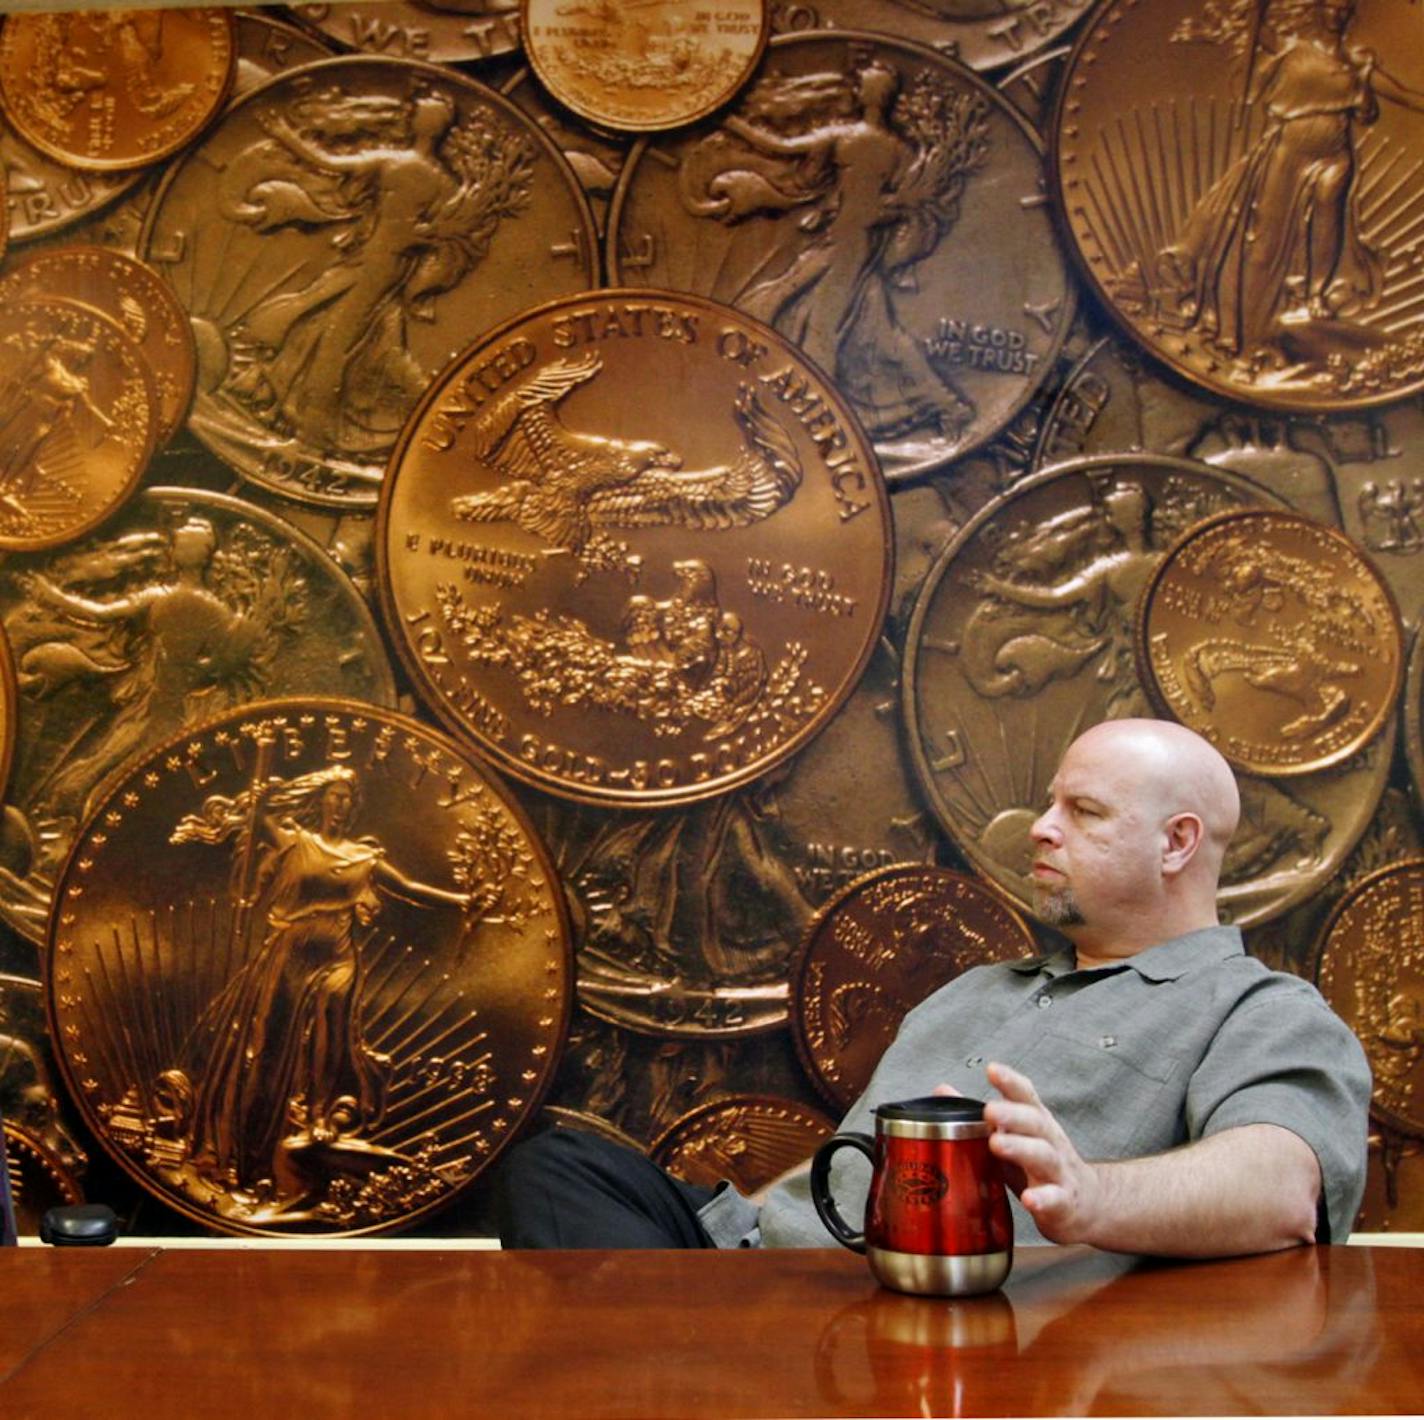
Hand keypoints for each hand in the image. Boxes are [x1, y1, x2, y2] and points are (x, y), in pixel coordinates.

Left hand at [982, 1061, 1100, 1244]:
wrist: (1087, 1202)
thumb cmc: (1040, 1165)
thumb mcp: (1013, 1136)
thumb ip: (980, 1116)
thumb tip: (942, 1090)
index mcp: (1036, 1122)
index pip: (1026, 1096)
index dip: (1010, 1082)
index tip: (992, 1070)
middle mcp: (1050, 1142)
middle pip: (1035, 1123)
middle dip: (1012, 1114)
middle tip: (989, 1110)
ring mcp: (1059, 1172)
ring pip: (1044, 1156)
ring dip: (1021, 1149)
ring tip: (998, 1144)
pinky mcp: (1063, 1202)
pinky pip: (1054, 1199)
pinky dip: (1042, 1199)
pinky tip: (1030, 1200)